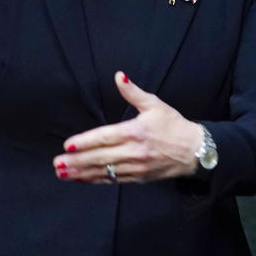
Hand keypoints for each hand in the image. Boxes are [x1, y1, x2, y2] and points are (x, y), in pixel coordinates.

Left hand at [52, 72, 202, 182]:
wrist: (198, 152)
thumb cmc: (174, 126)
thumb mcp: (155, 104)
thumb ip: (133, 92)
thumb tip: (119, 75)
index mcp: (136, 132)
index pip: (106, 137)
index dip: (86, 142)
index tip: (68, 145)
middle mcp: (135, 152)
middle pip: (101, 157)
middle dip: (77, 161)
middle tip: (57, 163)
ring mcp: (137, 167)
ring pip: (105, 171)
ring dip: (82, 173)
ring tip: (62, 173)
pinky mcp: (139, 178)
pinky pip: (114, 180)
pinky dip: (96, 180)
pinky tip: (81, 179)